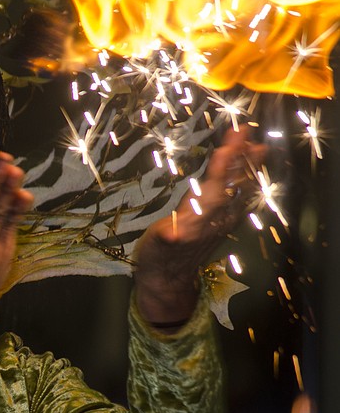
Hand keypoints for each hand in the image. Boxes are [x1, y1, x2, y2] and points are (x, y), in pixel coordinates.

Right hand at [134, 127, 266, 329]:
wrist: (170, 281)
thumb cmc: (158, 259)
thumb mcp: (155, 247)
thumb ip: (166, 238)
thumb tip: (172, 234)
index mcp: (197, 221)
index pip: (213, 188)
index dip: (222, 167)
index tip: (229, 144)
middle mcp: (214, 220)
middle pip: (231, 185)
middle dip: (239, 158)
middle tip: (246, 131)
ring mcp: (222, 222)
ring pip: (238, 191)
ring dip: (247, 167)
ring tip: (256, 145)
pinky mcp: (223, 223)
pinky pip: (240, 199)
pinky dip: (247, 182)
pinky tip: (252, 174)